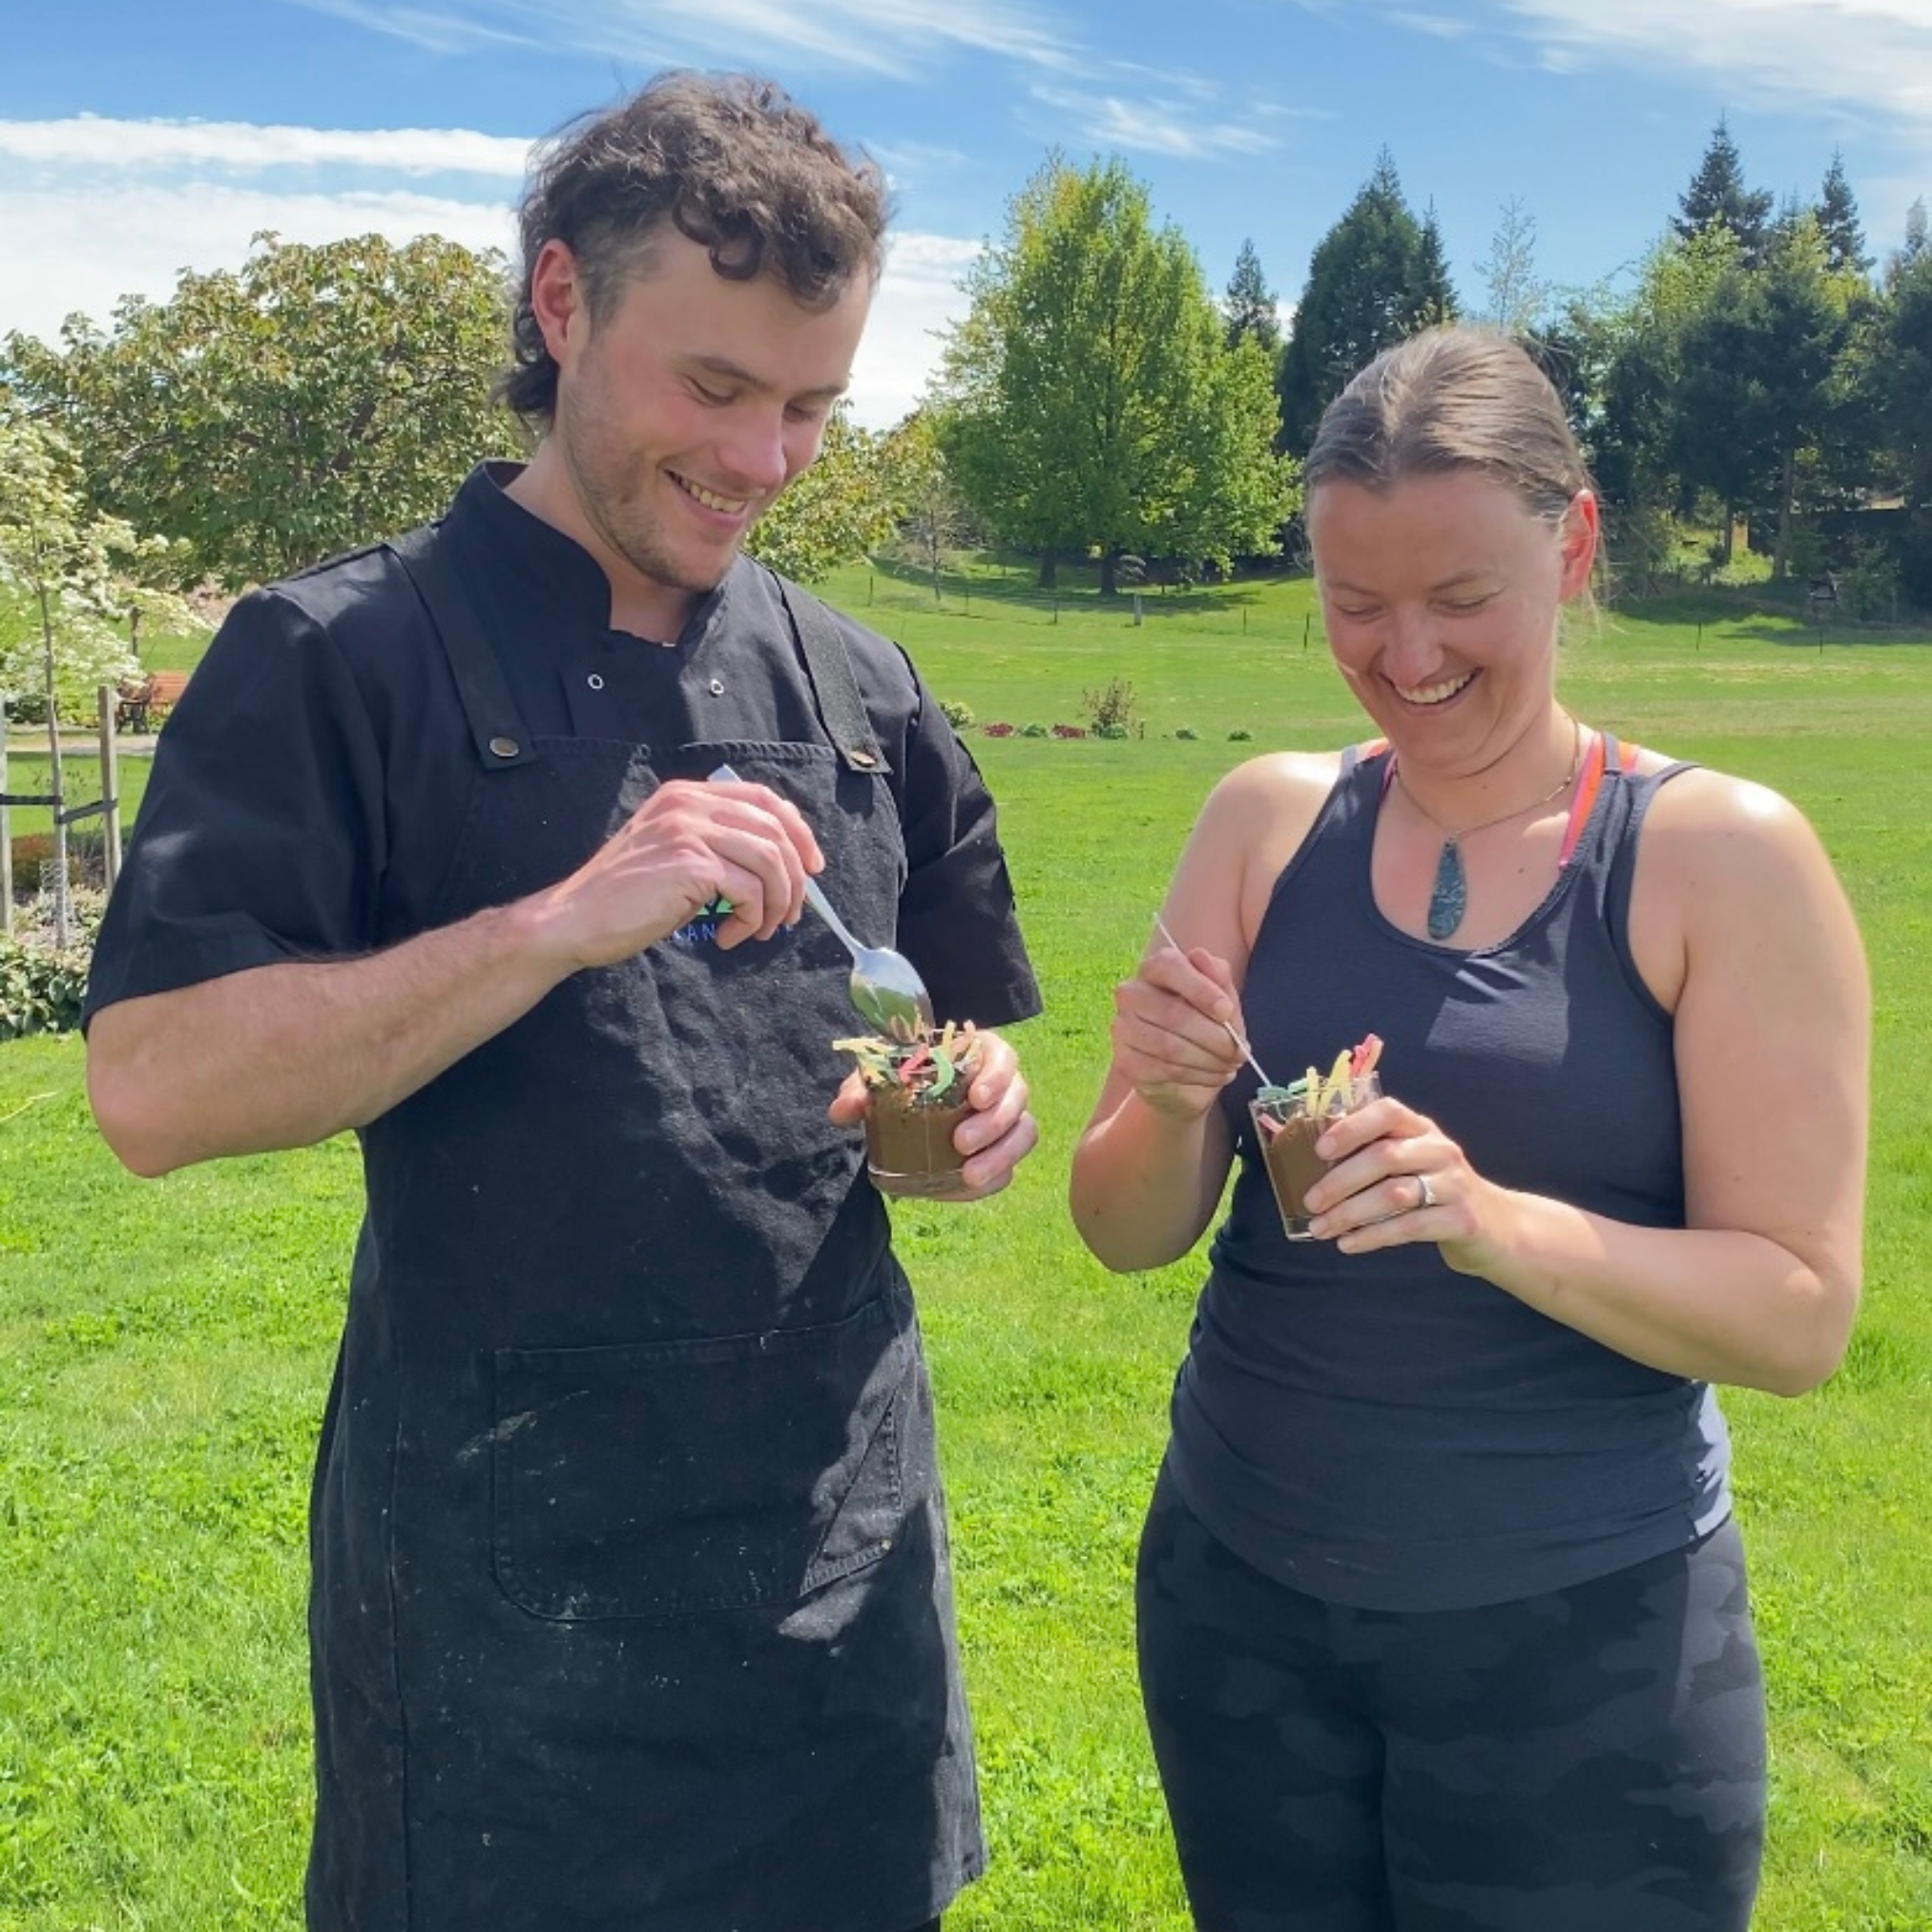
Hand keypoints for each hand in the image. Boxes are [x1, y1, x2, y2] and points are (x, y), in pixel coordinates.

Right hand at [528, 777, 823, 969]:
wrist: (573, 920)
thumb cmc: (623, 899)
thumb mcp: (673, 856)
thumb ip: (717, 848)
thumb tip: (779, 868)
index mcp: (685, 795)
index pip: (763, 798)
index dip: (798, 832)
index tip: (811, 868)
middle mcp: (688, 804)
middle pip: (775, 830)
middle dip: (795, 878)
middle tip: (789, 915)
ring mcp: (688, 830)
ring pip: (770, 860)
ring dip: (777, 903)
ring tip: (760, 930)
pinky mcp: (690, 864)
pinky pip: (750, 890)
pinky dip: (751, 919)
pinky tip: (729, 936)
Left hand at [829, 1029, 1038, 1202]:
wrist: (907, 1110)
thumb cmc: (900, 1082)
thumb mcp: (878, 1080)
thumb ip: (860, 1090)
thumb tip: (843, 1111)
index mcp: (978, 1055)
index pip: (1003, 1057)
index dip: (996, 1076)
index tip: (975, 1098)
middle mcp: (1002, 1085)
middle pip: (1018, 1098)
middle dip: (993, 1123)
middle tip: (960, 1143)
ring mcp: (1007, 1120)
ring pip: (1025, 1133)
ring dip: (1002, 1155)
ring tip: (970, 1175)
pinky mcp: (1003, 1152)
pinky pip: (1011, 1167)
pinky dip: (993, 1178)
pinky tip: (966, 1188)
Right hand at [1110, 941, 1246, 1120]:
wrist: (1184, 1069)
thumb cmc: (1204, 1024)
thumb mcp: (1221, 998)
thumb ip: (1217, 976)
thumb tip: (1201, 956)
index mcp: (1155, 969)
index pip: (1170, 967)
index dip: (1200, 989)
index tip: (1226, 1011)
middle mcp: (1132, 994)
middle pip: (1173, 1014)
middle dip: (1214, 1037)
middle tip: (1239, 1052)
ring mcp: (1124, 1028)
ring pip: (1170, 1047)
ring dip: (1210, 1060)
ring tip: (1231, 1066)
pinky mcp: (1126, 1061)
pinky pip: (1165, 1070)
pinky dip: (1198, 1076)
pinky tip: (1215, 1075)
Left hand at [1302, 1091, 1509, 1270]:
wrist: (1496, 1226)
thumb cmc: (1436, 1189)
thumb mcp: (1412, 1161)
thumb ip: (1374, 1153)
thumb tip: (1309, 1160)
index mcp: (1422, 1129)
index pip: (1387, 1112)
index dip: (1351, 1128)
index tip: (1320, 1150)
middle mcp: (1440, 1150)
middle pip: (1384, 1158)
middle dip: (1339, 1181)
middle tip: (1310, 1202)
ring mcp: (1454, 1184)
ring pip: (1393, 1195)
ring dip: (1349, 1213)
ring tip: (1321, 1228)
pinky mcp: (1461, 1220)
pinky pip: (1408, 1227)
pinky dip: (1372, 1236)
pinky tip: (1348, 1244)